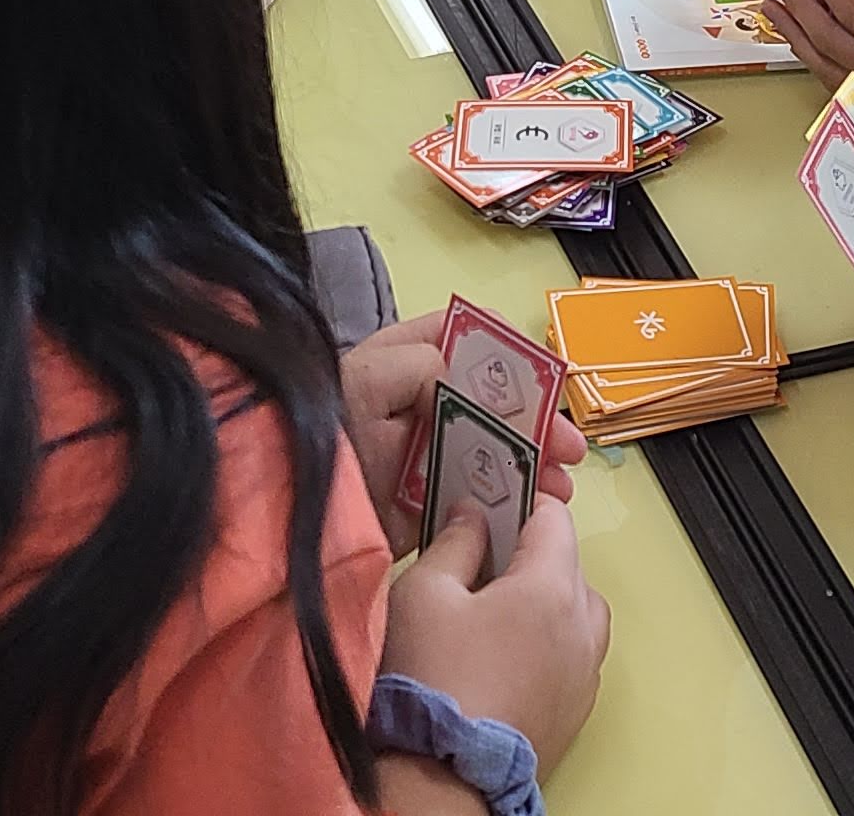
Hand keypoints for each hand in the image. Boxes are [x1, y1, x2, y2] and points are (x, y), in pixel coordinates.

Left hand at [340, 310, 585, 532]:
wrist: (284, 503)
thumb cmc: (324, 424)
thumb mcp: (368, 376)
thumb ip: (424, 364)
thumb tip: (465, 385)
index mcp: (407, 361)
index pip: (467, 339)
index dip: (511, 352)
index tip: (548, 377)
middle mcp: (421, 406)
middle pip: (493, 405)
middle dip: (537, 422)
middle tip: (569, 447)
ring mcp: (424, 458)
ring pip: (494, 456)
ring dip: (533, 466)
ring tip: (563, 488)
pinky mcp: (422, 508)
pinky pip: (474, 505)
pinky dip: (509, 508)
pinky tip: (535, 514)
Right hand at [380, 498, 609, 770]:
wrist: (441, 778)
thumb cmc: (432, 685)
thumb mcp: (424, 592)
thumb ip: (455, 541)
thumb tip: (472, 516)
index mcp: (551, 588)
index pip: (554, 518)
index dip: (521, 501)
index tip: (493, 503)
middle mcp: (580, 628)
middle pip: (569, 564)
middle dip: (530, 554)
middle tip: (481, 562)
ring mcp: (583, 674)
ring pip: (577, 612)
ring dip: (546, 601)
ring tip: (495, 614)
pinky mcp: (574, 711)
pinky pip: (573, 656)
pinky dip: (549, 645)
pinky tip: (505, 657)